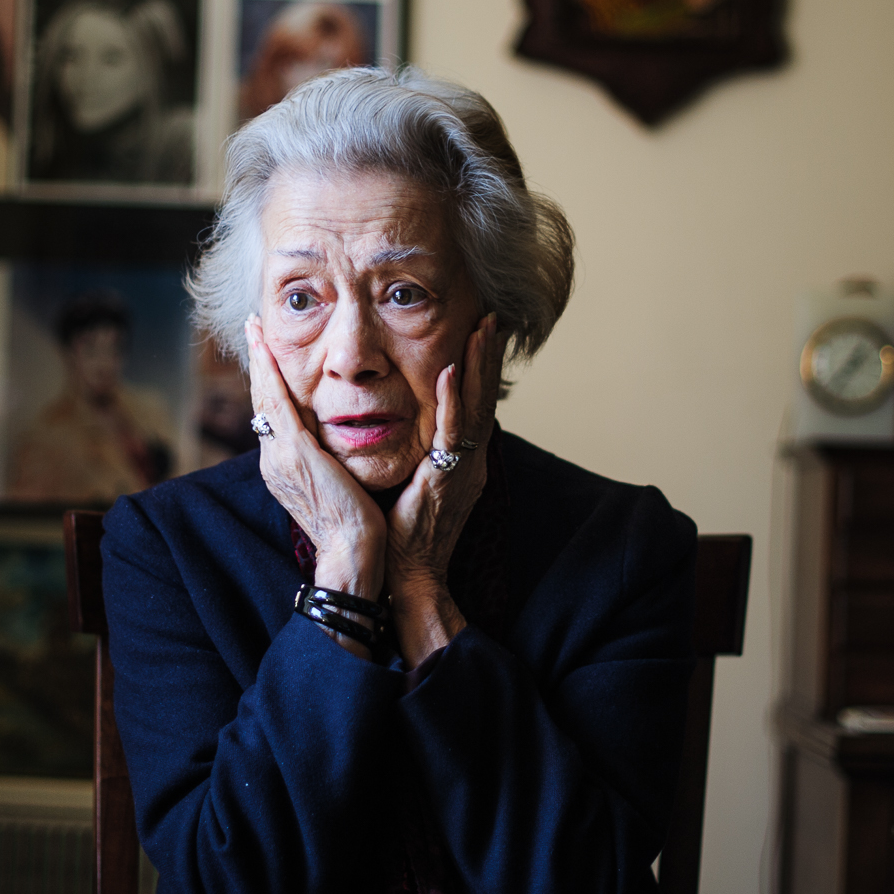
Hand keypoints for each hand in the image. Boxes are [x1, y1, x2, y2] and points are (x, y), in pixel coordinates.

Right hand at [246, 317, 385, 642]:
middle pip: (263, 399)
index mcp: (285, 466)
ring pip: (265, 396)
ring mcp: (280, 455)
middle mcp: (274, 458)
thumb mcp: (339, 485)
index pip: (274, 413)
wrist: (354, 555)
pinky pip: (277, 402)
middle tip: (254, 326)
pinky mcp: (294, 452)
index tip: (266, 350)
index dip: (268, 380)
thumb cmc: (356, 527)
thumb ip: (332, 461)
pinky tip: (267, 346)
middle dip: (258, 360)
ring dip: (260, 357)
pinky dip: (270, 372)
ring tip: (256, 326)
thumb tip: (338, 442)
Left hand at [386, 313, 501, 664]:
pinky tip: (451, 372)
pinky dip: (453, 401)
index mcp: (459, 459)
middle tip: (492, 317)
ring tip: (483, 328)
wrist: (406, 576)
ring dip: (480, 365)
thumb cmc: (402, 533)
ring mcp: (461, 468)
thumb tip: (405, 424)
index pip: (472, 403)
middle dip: (488, 356)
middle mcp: (468, 459)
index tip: (480, 330)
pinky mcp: (445, 479)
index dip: (479, 367)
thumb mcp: (414, 482)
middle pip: (483, 396)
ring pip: (475, 407)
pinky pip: (451, 433)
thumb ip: (418, 452)